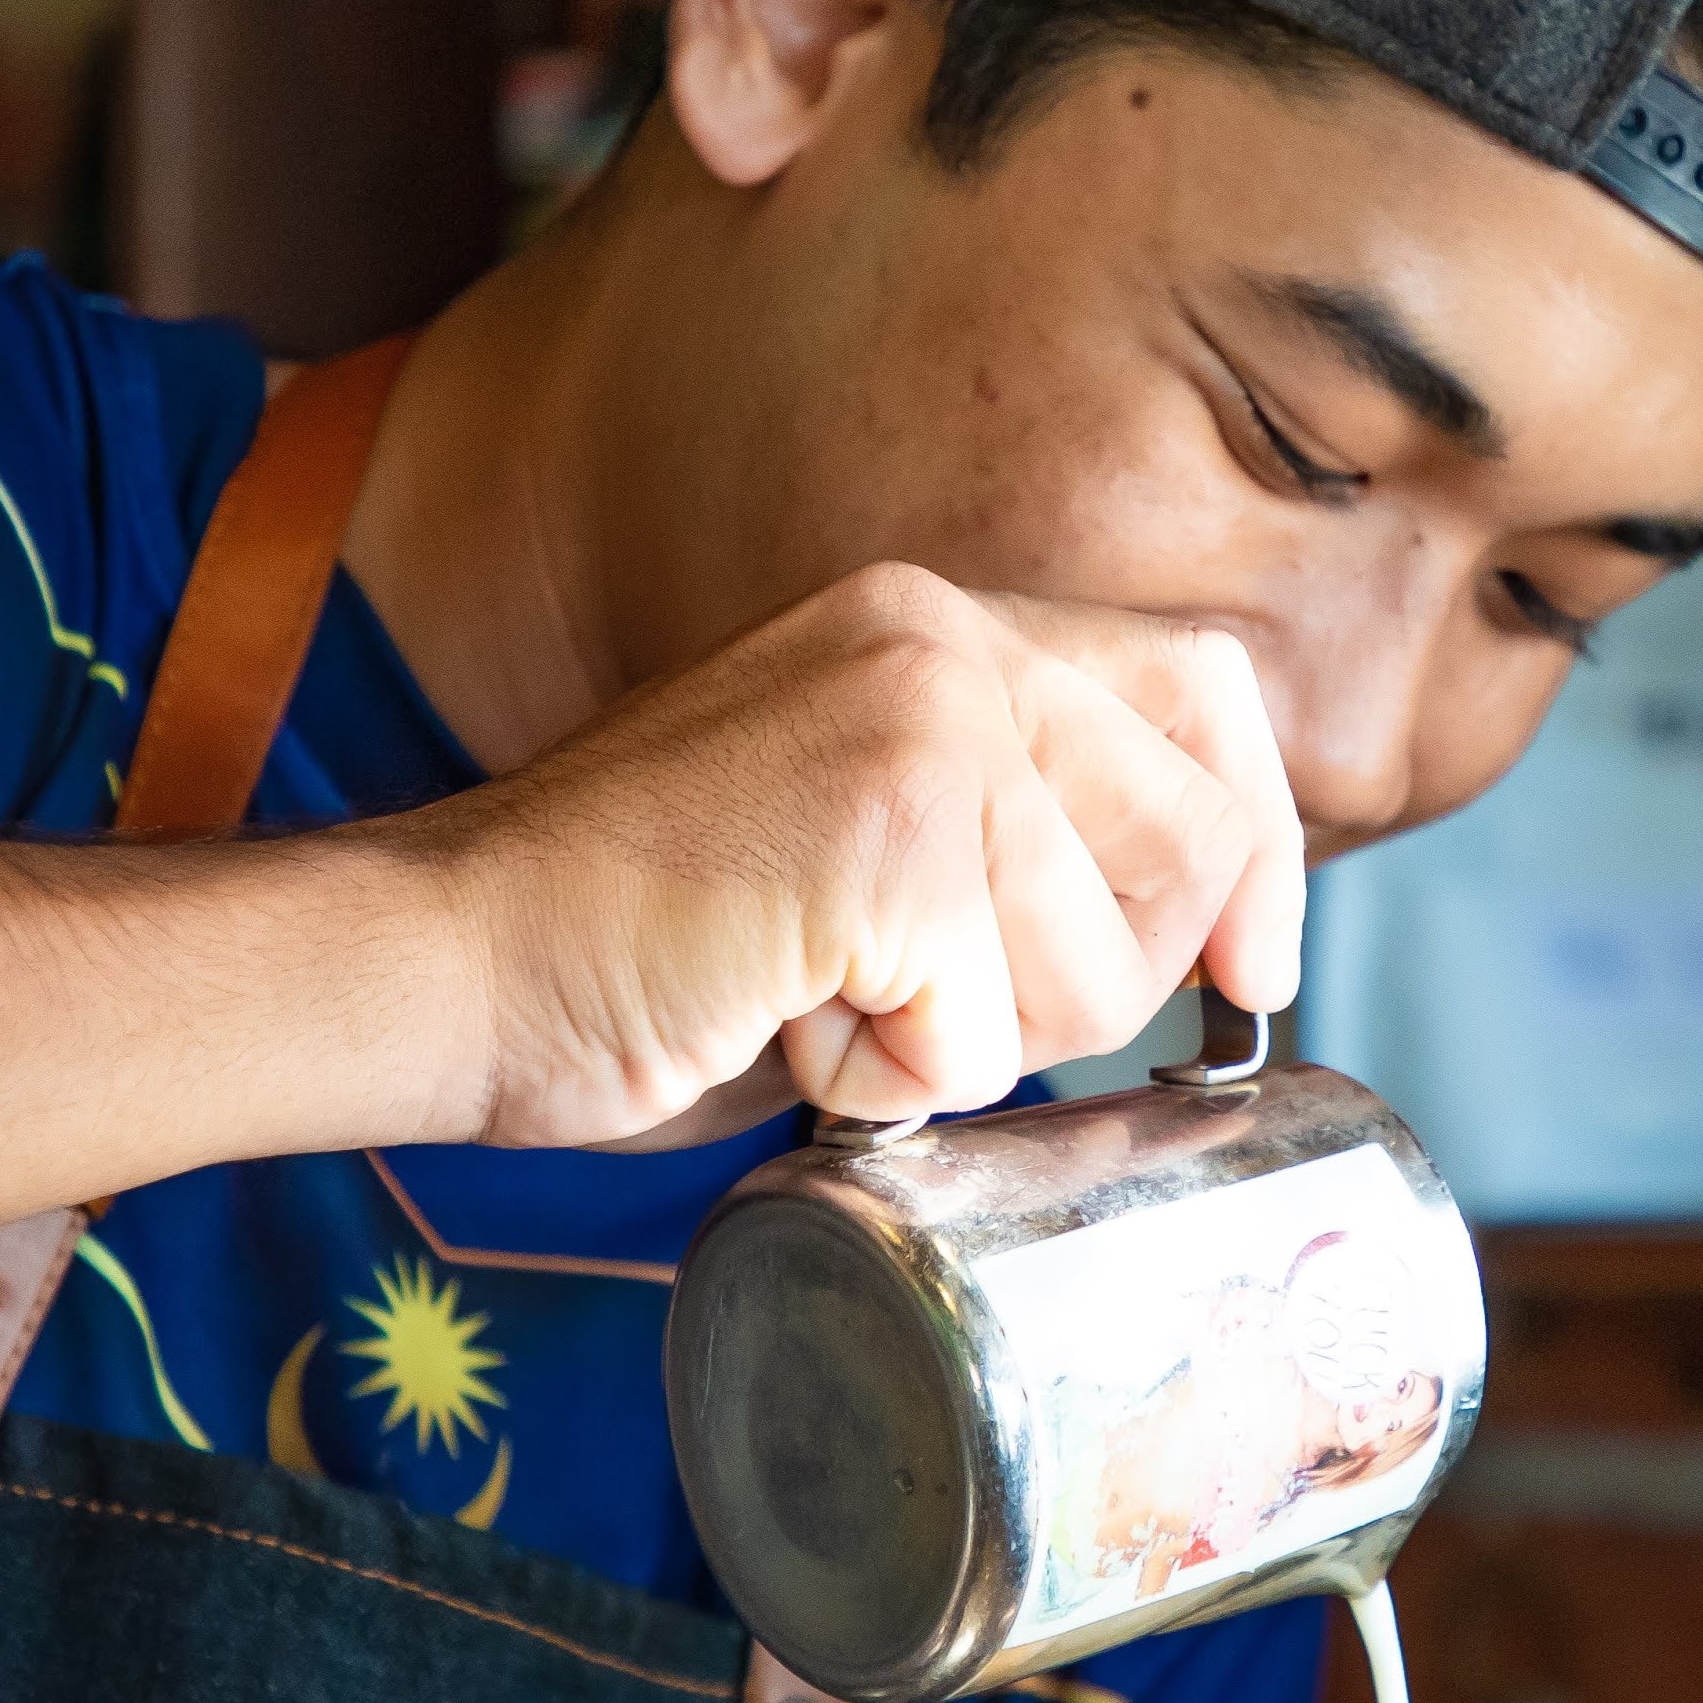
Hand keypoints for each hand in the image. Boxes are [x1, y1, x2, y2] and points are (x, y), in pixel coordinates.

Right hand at [423, 564, 1304, 1142]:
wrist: (445, 953)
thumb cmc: (642, 933)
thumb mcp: (865, 831)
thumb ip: (1015, 827)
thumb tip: (1208, 926)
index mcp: (942, 622)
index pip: (1206, 685)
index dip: (1258, 842)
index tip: (1247, 968)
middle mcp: (946, 638)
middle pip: (1190, 844)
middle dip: (1097, 984)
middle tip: (936, 1004)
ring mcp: (922, 724)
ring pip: (1099, 967)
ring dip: (970, 1045)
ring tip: (821, 996)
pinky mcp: (888, 837)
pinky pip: (985, 1038)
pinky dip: (890, 1080)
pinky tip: (785, 1025)